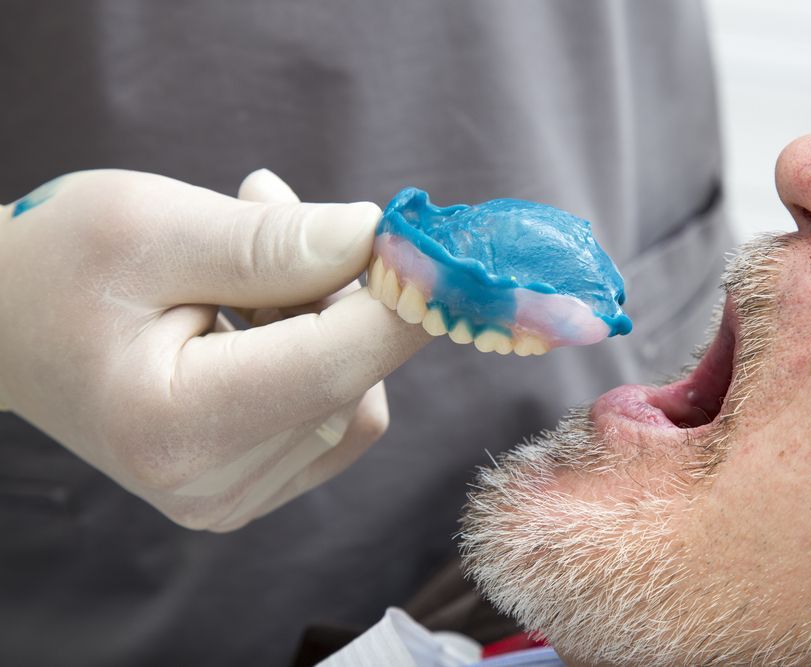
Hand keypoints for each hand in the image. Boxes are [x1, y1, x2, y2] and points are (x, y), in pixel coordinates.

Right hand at [0, 169, 430, 529]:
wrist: (3, 329)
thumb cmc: (58, 266)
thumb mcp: (149, 227)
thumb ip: (270, 241)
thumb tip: (377, 240)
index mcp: (177, 425)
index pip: (334, 365)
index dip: (401, 300)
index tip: (430, 244)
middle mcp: (212, 484)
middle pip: (348, 380)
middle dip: (339, 291)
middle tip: (272, 206)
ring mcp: (233, 496)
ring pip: (352, 398)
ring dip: (324, 318)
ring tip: (245, 260)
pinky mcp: (250, 486)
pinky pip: (335, 415)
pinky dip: (316, 352)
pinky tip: (258, 310)